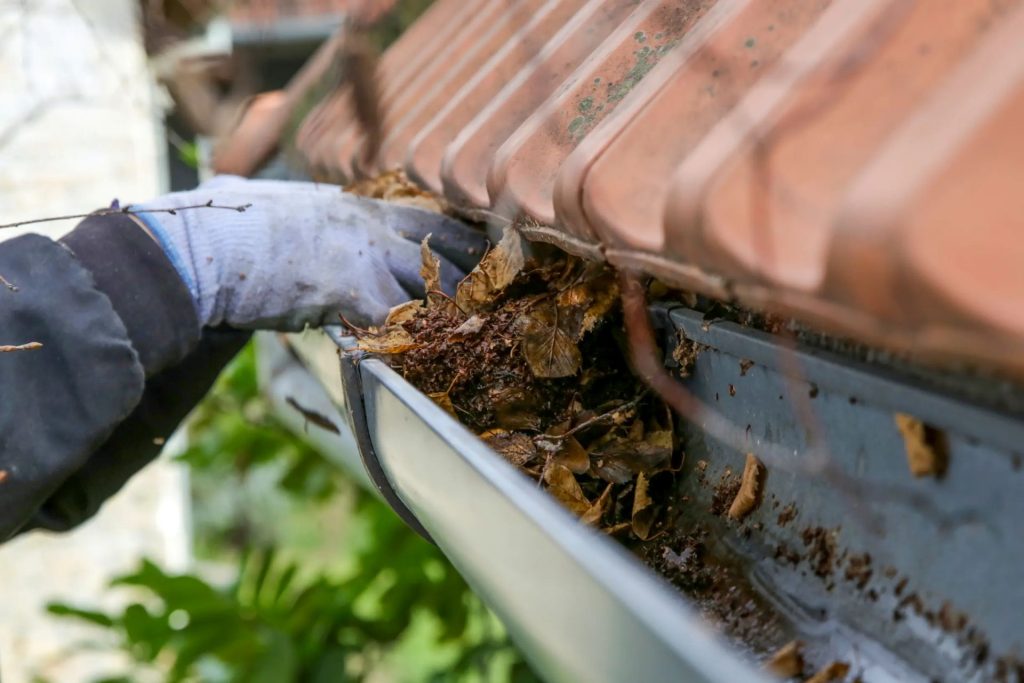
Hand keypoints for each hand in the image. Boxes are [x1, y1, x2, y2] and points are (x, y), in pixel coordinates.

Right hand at [135, 176, 485, 329]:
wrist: (205, 244)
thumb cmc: (229, 223)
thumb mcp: (278, 202)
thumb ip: (303, 211)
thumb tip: (272, 201)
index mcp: (358, 206)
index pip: (430, 219)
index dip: (463, 242)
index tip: (487, 256)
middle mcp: (372, 227)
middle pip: (444, 253)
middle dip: (471, 280)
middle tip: (495, 303)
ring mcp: (366, 257)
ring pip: (432, 289)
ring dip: (449, 316)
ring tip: (471, 338)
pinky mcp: (352, 292)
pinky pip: (398, 324)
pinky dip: (411, 343)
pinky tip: (422, 359)